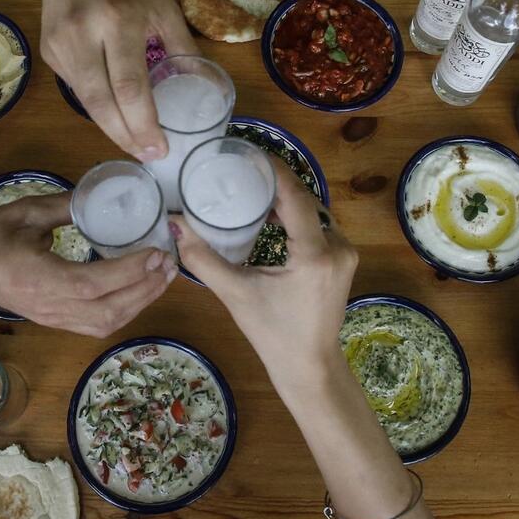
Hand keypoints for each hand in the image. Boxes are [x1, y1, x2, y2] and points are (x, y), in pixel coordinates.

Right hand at [0, 193, 176, 336]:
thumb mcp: (23, 212)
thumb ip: (64, 205)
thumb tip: (100, 195)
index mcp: (40, 278)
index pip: (92, 283)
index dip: (129, 271)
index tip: (156, 252)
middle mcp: (51, 306)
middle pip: (108, 311)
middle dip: (145, 289)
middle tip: (170, 264)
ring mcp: (55, 319)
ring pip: (106, 323)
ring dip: (140, 303)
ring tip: (163, 277)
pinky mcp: (57, 322)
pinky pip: (98, 326)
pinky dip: (126, 311)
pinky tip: (140, 292)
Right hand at [40, 0, 198, 160]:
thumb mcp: (162, 5)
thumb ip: (182, 48)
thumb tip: (203, 90)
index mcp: (117, 19)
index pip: (129, 87)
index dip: (143, 125)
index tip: (160, 149)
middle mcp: (82, 34)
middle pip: (101, 104)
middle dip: (126, 138)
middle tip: (147, 157)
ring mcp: (59, 44)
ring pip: (85, 102)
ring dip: (111, 128)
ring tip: (134, 143)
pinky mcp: (48, 51)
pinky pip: (75, 89)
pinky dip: (97, 107)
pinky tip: (114, 114)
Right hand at [171, 160, 357, 387]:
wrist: (309, 365)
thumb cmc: (271, 333)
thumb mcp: (235, 294)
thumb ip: (202, 258)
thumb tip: (173, 224)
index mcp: (313, 254)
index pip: (294, 196)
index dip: (273, 170)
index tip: (249, 152)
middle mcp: (337, 247)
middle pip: (305, 200)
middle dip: (276, 182)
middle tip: (243, 168)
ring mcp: (345, 253)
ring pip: (314, 211)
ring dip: (287, 199)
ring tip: (253, 187)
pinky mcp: (344, 260)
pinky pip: (320, 226)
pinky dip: (297, 216)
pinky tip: (273, 216)